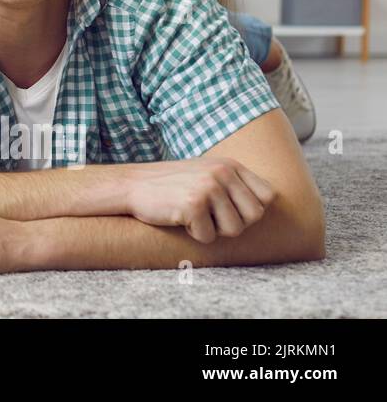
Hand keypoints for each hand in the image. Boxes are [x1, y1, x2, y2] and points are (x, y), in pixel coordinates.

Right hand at [124, 157, 275, 242]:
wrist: (133, 185)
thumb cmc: (172, 185)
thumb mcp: (207, 173)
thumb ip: (235, 183)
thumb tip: (267, 204)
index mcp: (230, 165)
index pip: (267, 196)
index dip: (251, 209)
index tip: (229, 209)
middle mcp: (222, 172)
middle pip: (254, 216)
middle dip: (233, 223)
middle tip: (209, 216)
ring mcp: (208, 187)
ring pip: (234, 230)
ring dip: (214, 230)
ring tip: (195, 215)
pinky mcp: (193, 204)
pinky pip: (209, 236)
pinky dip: (195, 234)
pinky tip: (180, 218)